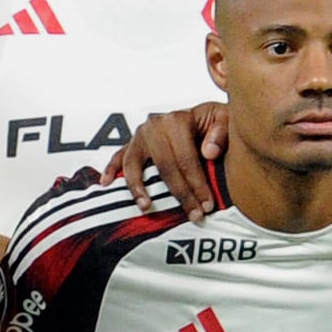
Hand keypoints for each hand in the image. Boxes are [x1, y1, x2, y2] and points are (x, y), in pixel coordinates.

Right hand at [104, 101, 229, 217]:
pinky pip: (118, 157)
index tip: (207, 205)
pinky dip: (110, 169)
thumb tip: (208, 152)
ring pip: (134, 164)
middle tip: (194, 214)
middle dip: (180, 193)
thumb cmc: (215, 122)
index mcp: (177, 119)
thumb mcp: (226, 118)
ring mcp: (140, 135)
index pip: (186, 158)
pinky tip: (106, 183)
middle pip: (164, 166)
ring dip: (138, 187)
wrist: (204, 116)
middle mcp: (155, 125)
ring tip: (146, 206)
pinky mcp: (132, 143)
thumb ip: (221, 132)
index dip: (197, 184)